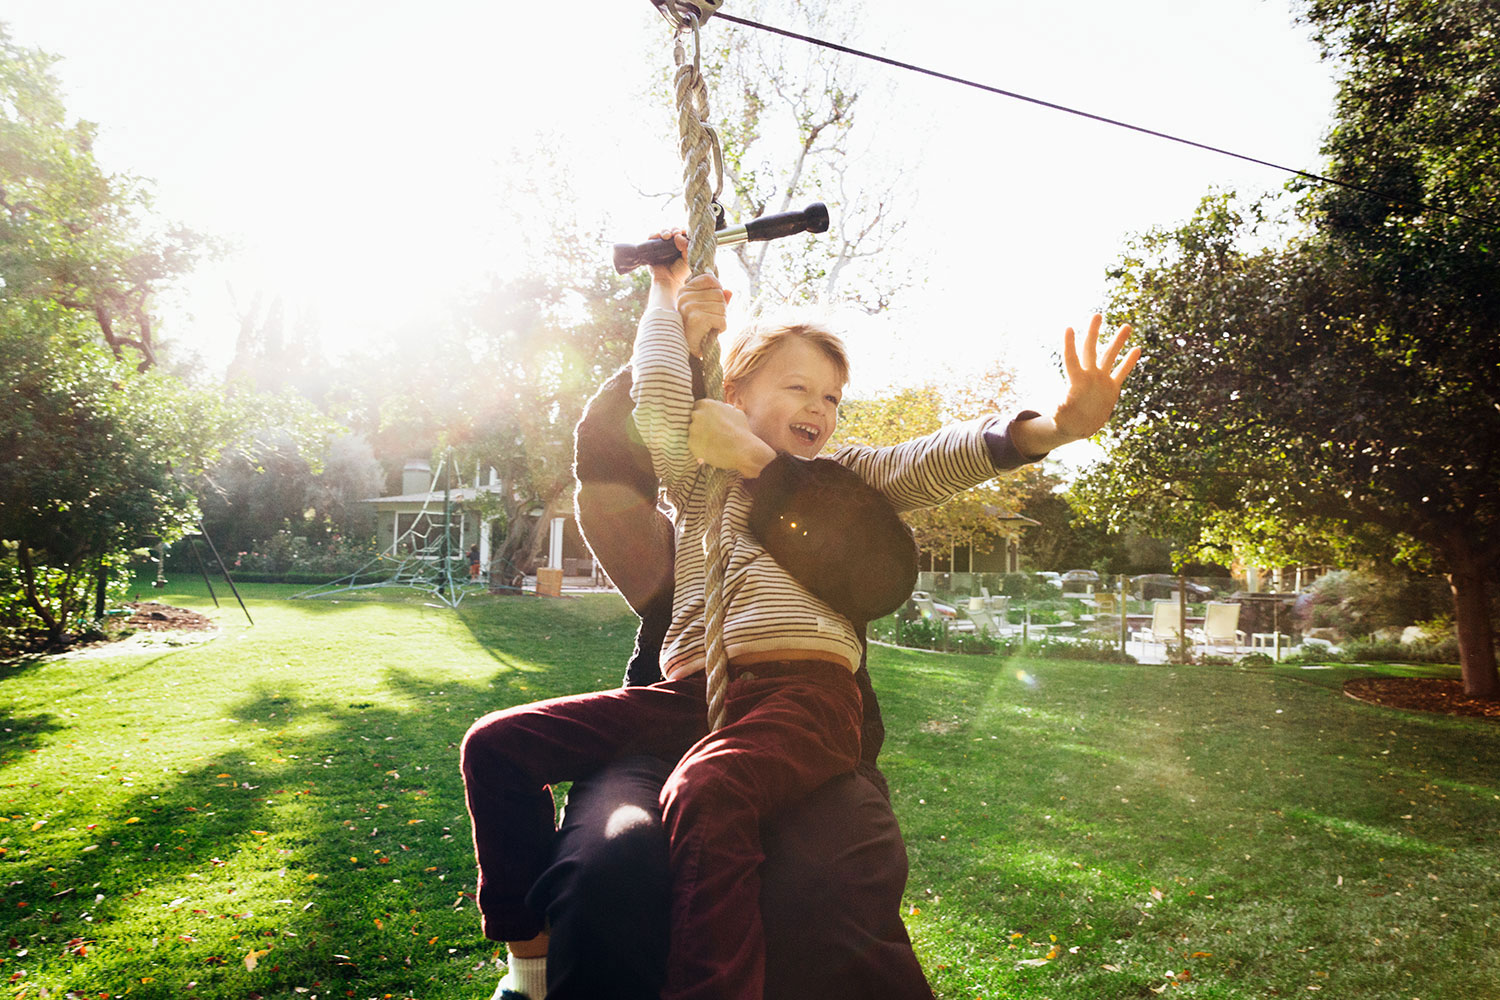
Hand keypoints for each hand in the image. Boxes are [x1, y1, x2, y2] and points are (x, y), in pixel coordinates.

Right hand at [647, 228, 690, 292]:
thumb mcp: (689, 258)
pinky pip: (652, 237)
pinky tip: (657, 237)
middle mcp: (673, 244)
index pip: (683, 232)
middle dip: (675, 229)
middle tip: (675, 233)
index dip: (683, 230)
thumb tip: (677, 236)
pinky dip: (654, 234)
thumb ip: (687, 245)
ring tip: (667, 236)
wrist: (668, 280)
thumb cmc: (680, 272)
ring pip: (663, 232)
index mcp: (683, 246)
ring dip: (665, 231)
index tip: (683, 232)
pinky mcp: (652, 247)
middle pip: (673, 230)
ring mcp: (662, 245)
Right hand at [677, 273, 731, 356]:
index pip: (709, 279)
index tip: (712, 305)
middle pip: (719, 294)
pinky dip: (722, 327)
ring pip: (722, 307)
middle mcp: (685, 297)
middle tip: (712, 320)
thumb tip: (729, 291)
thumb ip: (716, 298)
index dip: (717, 291)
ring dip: (722, 319)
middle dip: (721, 309)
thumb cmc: (696, 329)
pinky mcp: (696, 319)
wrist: (684, 351)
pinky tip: (712, 332)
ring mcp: (690, 307)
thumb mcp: (705, 310)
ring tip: (711, 326)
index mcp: (684, 291)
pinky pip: (722, 319)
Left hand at [688, 399, 776, 477]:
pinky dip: (699, 448)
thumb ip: (724, 409)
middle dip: (698, 426)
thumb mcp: (735, 412)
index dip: (702, 416)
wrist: (742, 449)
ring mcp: (693, 429)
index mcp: (706, 404)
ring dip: (698, 438)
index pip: (696, 407)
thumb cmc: (742, 431)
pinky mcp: (691, 443)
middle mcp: (697, 414)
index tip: (706, 423)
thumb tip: (723, 408)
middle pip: (691, 419)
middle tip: (708, 434)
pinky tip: (710, 450)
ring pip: (691, 433)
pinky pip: (692, 445)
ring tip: (711, 443)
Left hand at [1055, 314, 1139, 440]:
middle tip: (1097, 315)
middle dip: (1094, 333)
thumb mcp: (1060, 418)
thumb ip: (1060, 410)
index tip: (1069, 328)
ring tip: (1126, 326)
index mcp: (1075, 381)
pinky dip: (1129, 362)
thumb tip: (1059, 406)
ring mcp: (1101, 380)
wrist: (1077, 427)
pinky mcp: (1111, 388)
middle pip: (1091, 350)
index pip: (1071, 359)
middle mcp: (1088, 376)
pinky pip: (1121, 372)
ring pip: (1110, 357)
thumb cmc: (1065, 422)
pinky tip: (1137, 349)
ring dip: (1117, 342)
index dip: (1070, 345)